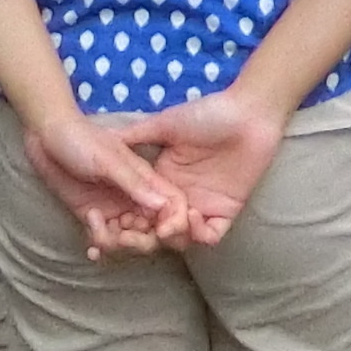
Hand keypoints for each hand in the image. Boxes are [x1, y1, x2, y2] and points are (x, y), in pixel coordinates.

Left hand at [20, 109, 196, 256]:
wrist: (46, 137)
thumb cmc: (81, 140)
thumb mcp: (108, 161)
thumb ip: (134, 184)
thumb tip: (164, 206)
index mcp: (146, 180)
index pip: (173, 206)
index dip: (175, 224)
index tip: (161, 233)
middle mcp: (134, 198)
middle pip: (153, 232)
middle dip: (140, 241)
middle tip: (121, 237)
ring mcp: (114, 209)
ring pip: (127, 241)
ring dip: (114, 244)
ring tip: (93, 223)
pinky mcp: (93, 217)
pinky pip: (104, 241)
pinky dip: (100, 248)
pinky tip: (91, 251)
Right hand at [114, 83, 289, 247]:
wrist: (248, 112)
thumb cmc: (206, 114)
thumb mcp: (165, 124)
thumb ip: (135, 136)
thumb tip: (102, 142)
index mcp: (163, 179)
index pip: (142, 207)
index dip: (131, 216)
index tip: (122, 217)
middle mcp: (180, 196)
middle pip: (159, 229)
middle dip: (149, 233)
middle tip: (145, 228)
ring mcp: (203, 205)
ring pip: (183, 238)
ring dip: (174, 235)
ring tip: (169, 223)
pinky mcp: (226, 210)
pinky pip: (211, 235)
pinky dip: (199, 234)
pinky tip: (192, 216)